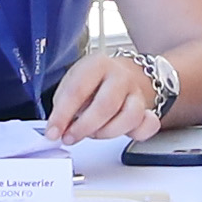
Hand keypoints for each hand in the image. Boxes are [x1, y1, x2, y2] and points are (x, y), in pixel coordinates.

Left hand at [41, 52, 161, 143]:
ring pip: (129, 118)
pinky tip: (124, 132)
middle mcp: (120, 76)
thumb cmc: (91, 82)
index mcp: (98, 64)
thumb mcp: (72, 84)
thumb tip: (56, 129)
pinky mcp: (146, 110)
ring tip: (93, 133)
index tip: (53, 132)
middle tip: (70, 137)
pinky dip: (137, 133)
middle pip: (106, 105)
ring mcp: (136, 93)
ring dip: (106, 132)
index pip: (78, 91)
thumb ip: (63, 106)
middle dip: (84, 127)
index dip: (62, 115)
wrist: (118, 75)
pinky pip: (148, 125)